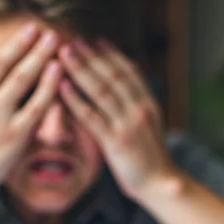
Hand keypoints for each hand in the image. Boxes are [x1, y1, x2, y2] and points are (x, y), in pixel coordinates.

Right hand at [0, 24, 61, 196]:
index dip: (16, 44)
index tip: (31, 29)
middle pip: (14, 67)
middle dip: (34, 47)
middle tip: (50, 31)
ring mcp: (3, 118)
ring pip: (25, 81)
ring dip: (42, 59)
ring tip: (58, 44)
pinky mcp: (16, 135)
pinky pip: (37, 107)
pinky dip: (48, 87)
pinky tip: (57, 72)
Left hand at [57, 38, 176, 199]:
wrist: (160, 184)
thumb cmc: (151, 158)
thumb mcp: (149, 125)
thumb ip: (137, 104)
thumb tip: (126, 82)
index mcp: (148, 104)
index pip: (129, 72)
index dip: (111, 54)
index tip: (95, 39)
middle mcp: (139, 109)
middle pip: (113, 76)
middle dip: (92, 56)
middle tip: (73, 41)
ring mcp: (127, 124)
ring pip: (101, 91)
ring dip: (81, 70)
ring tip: (65, 55)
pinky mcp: (115, 142)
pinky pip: (92, 116)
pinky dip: (76, 99)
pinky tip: (62, 87)